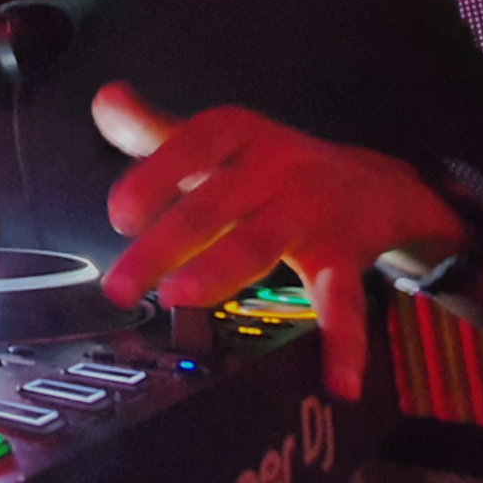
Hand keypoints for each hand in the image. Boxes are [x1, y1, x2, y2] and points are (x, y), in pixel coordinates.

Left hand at [92, 81, 458, 401]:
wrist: (377, 185)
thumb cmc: (274, 167)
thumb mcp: (220, 141)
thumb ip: (155, 129)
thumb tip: (105, 100)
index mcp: (240, 135)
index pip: (192, 145)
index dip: (154, 176)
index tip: (118, 216)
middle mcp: (277, 165)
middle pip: (212, 204)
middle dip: (161, 245)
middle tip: (119, 286)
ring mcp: (311, 211)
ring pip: (258, 244)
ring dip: (217, 272)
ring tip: (178, 297)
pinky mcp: (343, 254)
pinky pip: (342, 301)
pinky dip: (344, 343)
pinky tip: (337, 382)